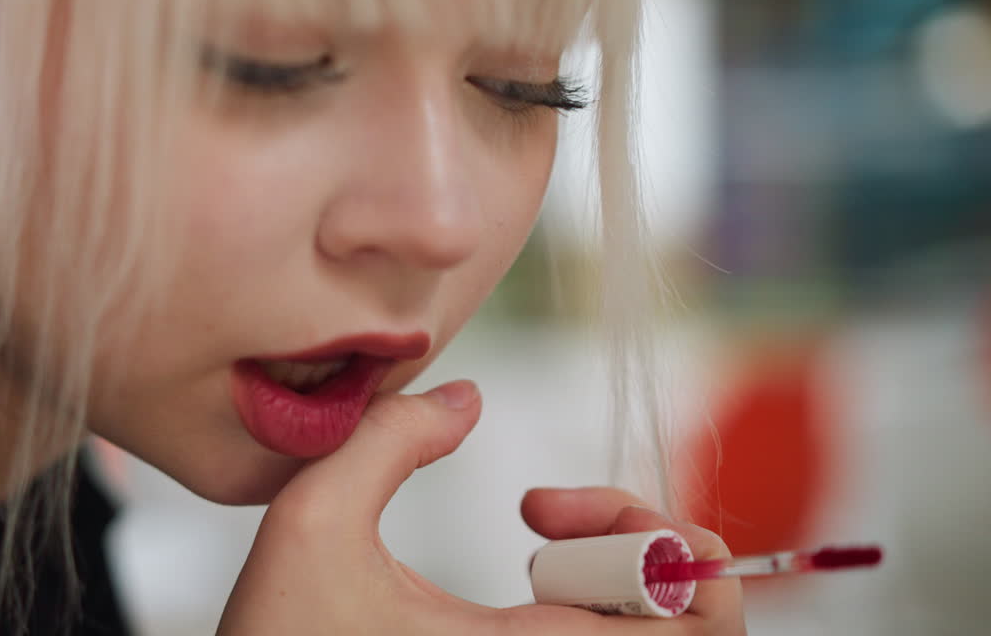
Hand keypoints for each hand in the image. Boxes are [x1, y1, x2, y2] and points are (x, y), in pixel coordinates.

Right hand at [218, 380, 746, 633]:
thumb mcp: (313, 520)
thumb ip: (392, 438)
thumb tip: (467, 400)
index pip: (692, 624)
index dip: (664, 544)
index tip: (546, 513)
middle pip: (698, 635)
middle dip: (647, 547)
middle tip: (558, 519)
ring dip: (629, 576)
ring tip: (547, 545)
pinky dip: (606, 605)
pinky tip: (536, 580)